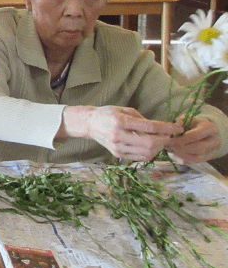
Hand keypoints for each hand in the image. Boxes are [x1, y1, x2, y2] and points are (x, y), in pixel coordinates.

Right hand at [60, 105, 183, 161]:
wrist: (89, 124)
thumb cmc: (108, 113)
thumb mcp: (125, 110)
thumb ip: (142, 119)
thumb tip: (161, 128)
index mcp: (121, 121)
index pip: (150, 127)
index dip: (167, 128)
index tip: (179, 128)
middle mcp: (119, 136)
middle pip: (150, 143)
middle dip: (165, 141)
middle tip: (171, 136)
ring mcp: (117, 147)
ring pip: (147, 153)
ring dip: (158, 148)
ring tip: (161, 141)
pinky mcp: (117, 154)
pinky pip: (139, 157)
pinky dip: (149, 153)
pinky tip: (150, 146)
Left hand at [166, 117, 220, 163]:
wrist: (204, 132)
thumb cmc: (193, 123)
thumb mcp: (188, 118)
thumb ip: (180, 122)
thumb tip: (173, 127)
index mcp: (210, 128)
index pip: (196, 135)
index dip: (182, 139)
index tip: (170, 139)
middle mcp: (215, 141)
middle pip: (198, 148)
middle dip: (181, 148)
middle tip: (169, 145)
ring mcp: (211, 152)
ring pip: (196, 158)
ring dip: (180, 154)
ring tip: (170, 149)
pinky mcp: (205, 159)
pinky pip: (192, 162)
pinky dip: (180, 158)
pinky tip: (173, 153)